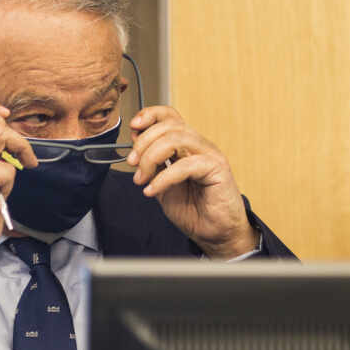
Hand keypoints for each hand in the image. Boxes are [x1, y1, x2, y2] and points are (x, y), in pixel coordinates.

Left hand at [127, 106, 256, 259]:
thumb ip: (151, 165)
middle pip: (169, 125)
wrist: (214, 233)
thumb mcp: (162, 184)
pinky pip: (185, 165)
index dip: (150, 115)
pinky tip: (152, 191)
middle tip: (132, 164)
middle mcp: (198, 146)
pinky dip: (163, 178)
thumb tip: (135, 145)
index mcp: (186, 145)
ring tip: (141, 179)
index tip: (133, 127)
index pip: (170, 116)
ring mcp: (209, 155)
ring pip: (176, 139)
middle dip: (144, 142)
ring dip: (151, 157)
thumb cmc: (193, 210)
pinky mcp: (217, 168)